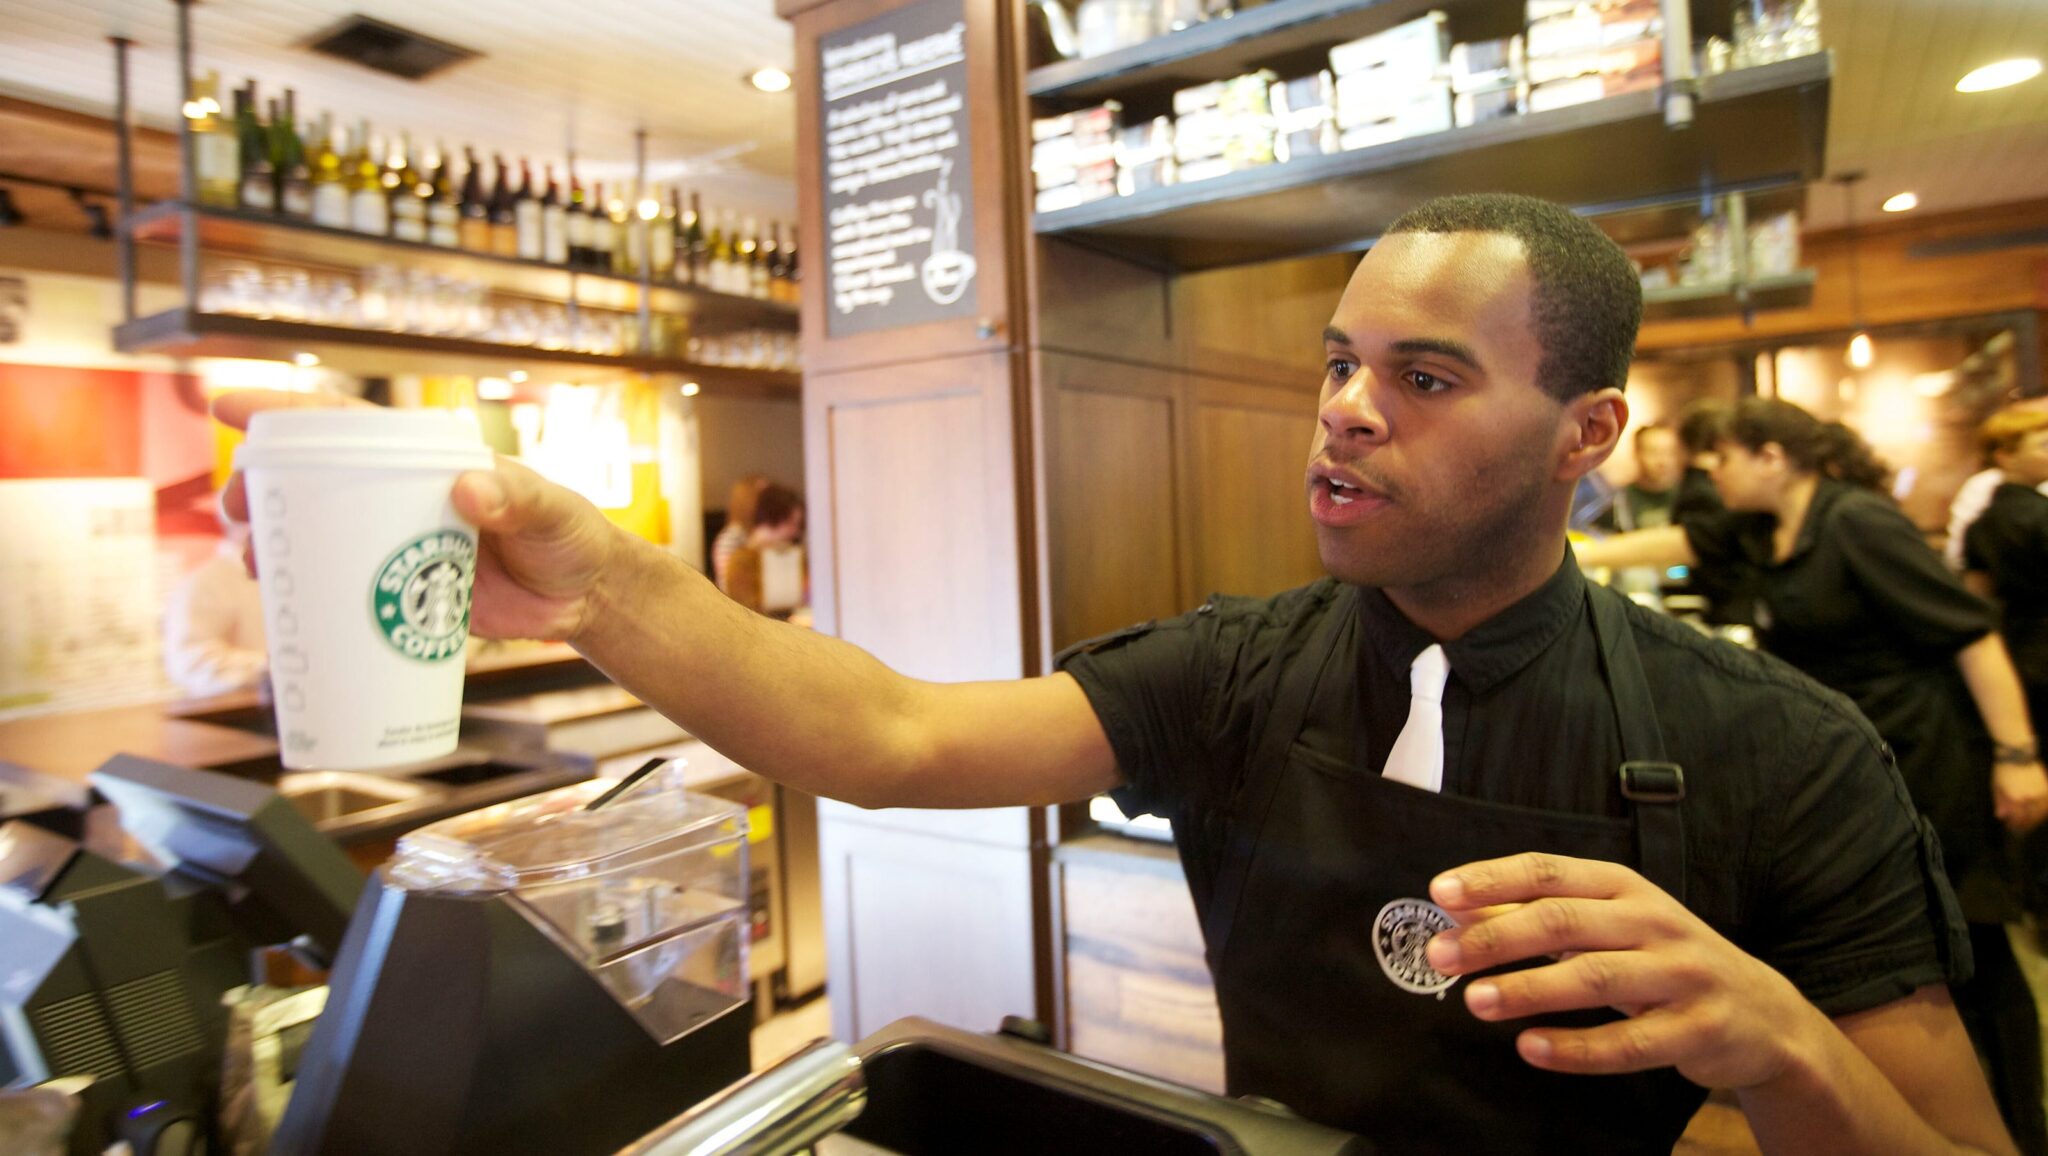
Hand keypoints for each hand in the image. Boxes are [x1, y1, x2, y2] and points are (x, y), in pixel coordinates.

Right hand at [212, 390, 619, 642]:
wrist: (586, 598)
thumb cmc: (572, 536)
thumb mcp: (551, 511)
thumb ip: (516, 498)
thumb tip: (467, 488)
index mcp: (428, 459)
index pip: (347, 424)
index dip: (285, 413)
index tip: (229, 407)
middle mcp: (402, 495)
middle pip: (315, 481)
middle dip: (264, 489)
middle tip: (236, 508)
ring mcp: (396, 543)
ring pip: (320, 535)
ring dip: (277, 543)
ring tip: (254, 560)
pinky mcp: (401, 592)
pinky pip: (341, 587)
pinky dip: (305, 594)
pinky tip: (279, 604)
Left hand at [1425, 852, 1824, 1090]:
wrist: (1764, 1014)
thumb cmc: (1663, 960)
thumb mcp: (1609, 925)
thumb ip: (1540, 915)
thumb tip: (1461, 908)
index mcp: (1624, 887)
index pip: (1548, 872)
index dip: (1493, 880)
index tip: (1440, 893)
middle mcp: (1653, 920)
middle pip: (1564, 922)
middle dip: (1495, 938)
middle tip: (1440, 955)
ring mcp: (1681, 973)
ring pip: (1594, 978)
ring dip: (1528, 990)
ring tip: (1475, 1001)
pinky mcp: (1699, 1028)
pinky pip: (1631, 1042)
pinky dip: (1577, 1047)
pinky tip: (1531, 1049)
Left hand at [1993, 760, 2047, 832]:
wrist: (2017, 754)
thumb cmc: (2003, 771)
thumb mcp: (1996, 786)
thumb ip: (1999, 802)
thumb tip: (2001, 816)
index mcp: (2015, 798)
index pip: (2017, 818)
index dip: (2015, 824)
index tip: (2011, 827)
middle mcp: (2029, 797)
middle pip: (2030, 817)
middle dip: (2026, 825)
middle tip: (2021, 828)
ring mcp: (2039, 792)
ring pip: (2040, 812)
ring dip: (2035, 819)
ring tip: (2030, 823)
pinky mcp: (2046, 787)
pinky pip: (2046, 804)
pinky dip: (2043, 811)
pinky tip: (2039, 813)